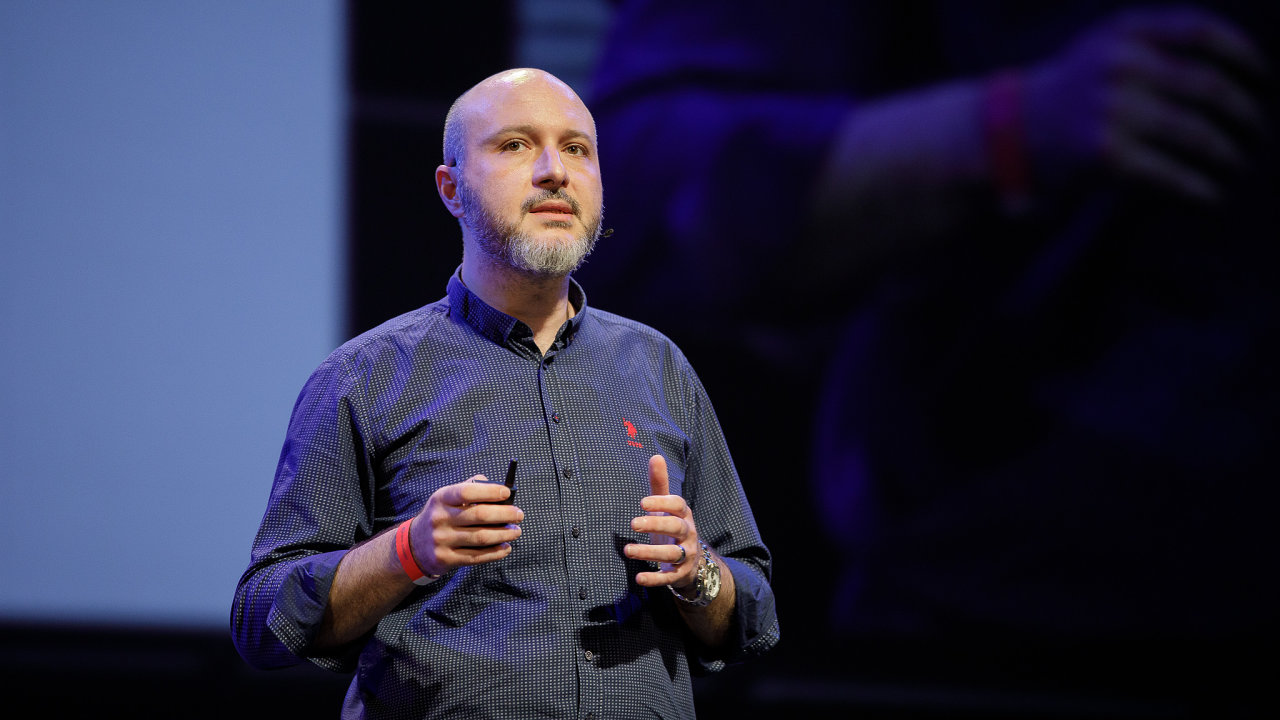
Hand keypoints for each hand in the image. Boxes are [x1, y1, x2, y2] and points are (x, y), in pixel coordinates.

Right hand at [408, 475, 522, 575]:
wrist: (414, 545)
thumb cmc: (441, 516)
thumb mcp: (446, 498)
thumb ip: (469, 488)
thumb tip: (496, 486)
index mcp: (441, 499)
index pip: (467, 491)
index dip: (490, 492)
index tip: (507, 493)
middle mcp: (440, 519)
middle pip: (479, 515)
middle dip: (504, 515)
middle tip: (519, 515)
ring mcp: (442, 540)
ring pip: (480, 538)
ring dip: (503, 535)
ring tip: (516, 532)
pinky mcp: (445, 559)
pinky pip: (476, 557)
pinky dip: (495, 553)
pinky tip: (506, 548)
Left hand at [625, 455, 699, 587]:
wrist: (693, 563)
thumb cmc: (673, 528)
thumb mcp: (667, 508)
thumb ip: (660, 485)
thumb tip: (655, 456)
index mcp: (684, 515)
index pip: (678, 505)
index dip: (662, 503)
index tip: (641, 503)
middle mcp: (688, 534)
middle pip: (676, 527)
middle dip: (655, 525)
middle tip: (633, 524)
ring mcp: (686, 555)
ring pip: (671, 554)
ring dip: (649, 553)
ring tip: (628, 550)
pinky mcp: (680, 574)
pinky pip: (669, 578)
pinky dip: (654, 579)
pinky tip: (638, 578)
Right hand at [1022, 6, 1269, 202]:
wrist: (1008, 133)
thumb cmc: (1071, 94)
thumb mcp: (1104, 49)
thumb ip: (1157, 44)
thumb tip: (1238, 73)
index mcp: (1124, 32)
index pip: (1202, 32)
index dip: (1244, 55)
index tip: (1265, 80)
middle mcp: (1119, 65)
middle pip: (1208, 86)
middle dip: (1245, 113)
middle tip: (1257, 132)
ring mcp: (1112, 110)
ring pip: (1196, 133)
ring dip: (1227, 154)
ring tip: (1237, 165)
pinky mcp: (1105, 154)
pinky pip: (1169, 172)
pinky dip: (1198, 187)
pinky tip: (1211, 195)